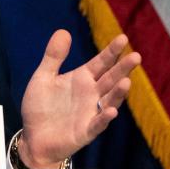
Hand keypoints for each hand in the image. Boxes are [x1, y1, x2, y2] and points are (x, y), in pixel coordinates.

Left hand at [18, 30, 139, 168]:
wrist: (33, 137)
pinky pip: (97, 124)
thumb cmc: (40, 107)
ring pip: (109, 100)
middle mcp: (91, 94)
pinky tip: (110, 111)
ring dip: (118, 92)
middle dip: (123, 68)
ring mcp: (90, 112)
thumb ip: (53, 56)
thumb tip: (64, 31)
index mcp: (81, 79)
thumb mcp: (43, 77)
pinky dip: (104, 117)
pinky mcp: (86, 131)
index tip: (123, 38)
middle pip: (110, 79)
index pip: (101, 63)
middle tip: (136, 56)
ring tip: (126, 81)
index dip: (111, 51)